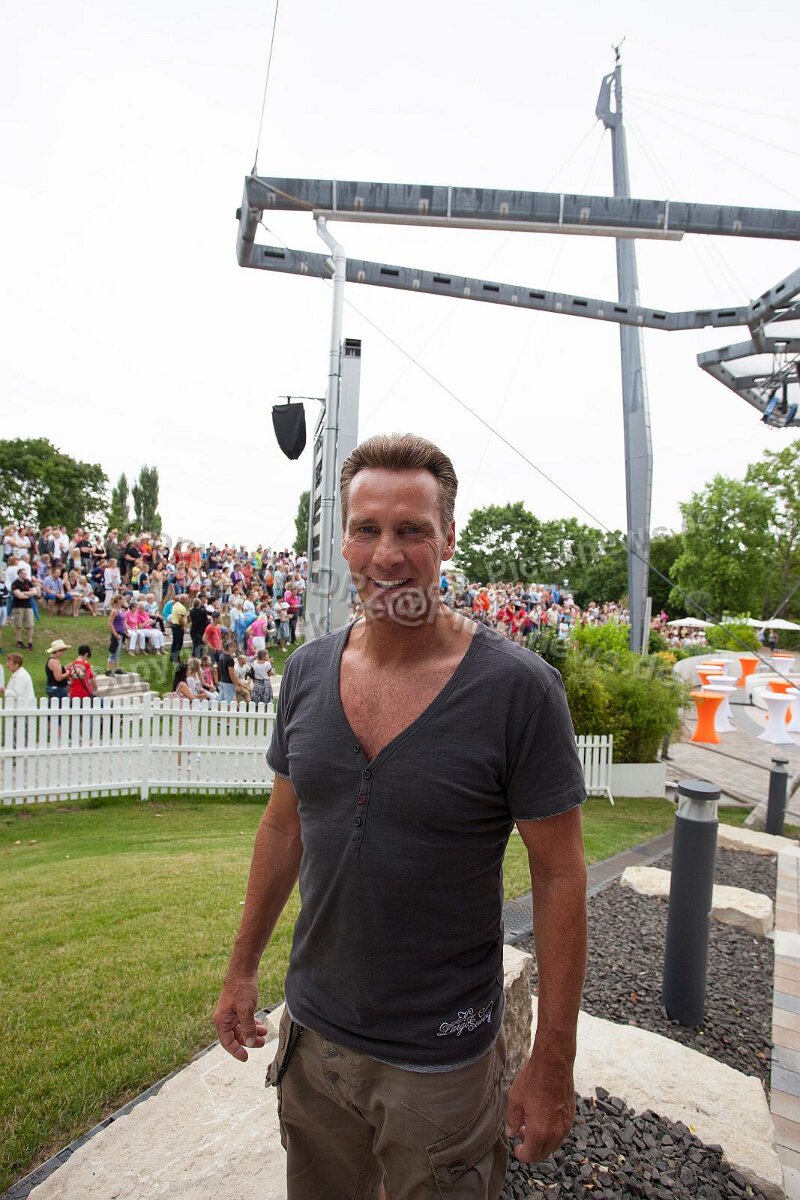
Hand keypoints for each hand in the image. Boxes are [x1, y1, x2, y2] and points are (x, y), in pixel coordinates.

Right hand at [213, 973, 269, 1061]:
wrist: (243, 970)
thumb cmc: (242, 988)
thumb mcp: (246, 1010)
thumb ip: (247, 1028)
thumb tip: (248, 1043)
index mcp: (221, 1020)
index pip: (227, 1042)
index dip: (236, 1051)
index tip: (246, 1058)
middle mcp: (224, 1018)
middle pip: (235, 1036)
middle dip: (248, 1041)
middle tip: (262, 1043)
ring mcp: (231, 1012)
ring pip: (241, 1029)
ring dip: (252, 1033)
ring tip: (264, 1035)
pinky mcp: (238, 1007)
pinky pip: (244, 1021)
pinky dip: (252, 1024)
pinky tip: (261, 1026)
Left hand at [505, 1049, 575, 1163]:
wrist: (554, 1063)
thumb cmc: (533, 1079)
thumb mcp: (515, 1100)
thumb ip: (512, 1121)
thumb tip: (510, 1133)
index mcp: (539, 1131)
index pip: (531, 1156)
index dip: (521, 1154)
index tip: (517, 1146)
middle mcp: (555, 1132)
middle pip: (543, 1154)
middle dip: (532, 1149)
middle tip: (522, 1132)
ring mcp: (565, 1124)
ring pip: (553, 1144)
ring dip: (542, 1141)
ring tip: (531, 1123)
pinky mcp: (571, 1116)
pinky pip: (561, 1133)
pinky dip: (551, 1132)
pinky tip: (543, 1117)